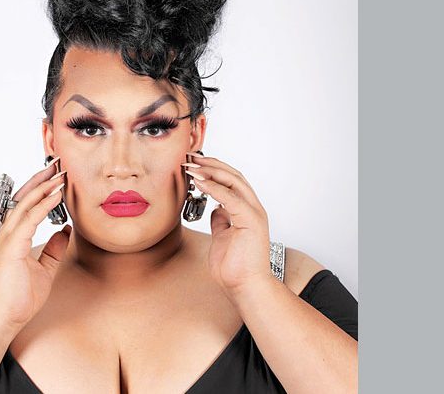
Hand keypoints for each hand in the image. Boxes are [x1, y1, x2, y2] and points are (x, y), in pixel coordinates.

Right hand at [0, 158, 70, 327]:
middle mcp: (8, 233)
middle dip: (41, 179)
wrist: (7, 317)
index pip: (27, 205)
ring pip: (26, 204)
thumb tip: (65, 232)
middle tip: (58, 164)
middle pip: (24, 198)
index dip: (42, 188)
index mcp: (14, 237)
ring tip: (61, 175)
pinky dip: (43, 204)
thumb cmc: (20, 297)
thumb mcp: (45, 268)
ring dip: (44, 187)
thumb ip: (53, 249)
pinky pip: (29, 219)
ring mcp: (7, 239)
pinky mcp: (12, 246)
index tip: (57, 175)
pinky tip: (56, 195)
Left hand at [182, 152, 274, 297]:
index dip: (212, 170)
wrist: (246, 286)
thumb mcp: (222, 236)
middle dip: (210, 164)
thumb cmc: (235, 266)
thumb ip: (221, 220)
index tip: (192, 164)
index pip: (231, 181)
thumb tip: (215, 209)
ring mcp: (254, 213)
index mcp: (246, 210)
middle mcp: (253, 208)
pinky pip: (230, 198)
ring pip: (233, 182)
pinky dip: (214, 188)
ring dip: (210, 172)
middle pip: (233, 175)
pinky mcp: (251, 221)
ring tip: (191, 166)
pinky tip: (199, 182)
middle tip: (189, 158)